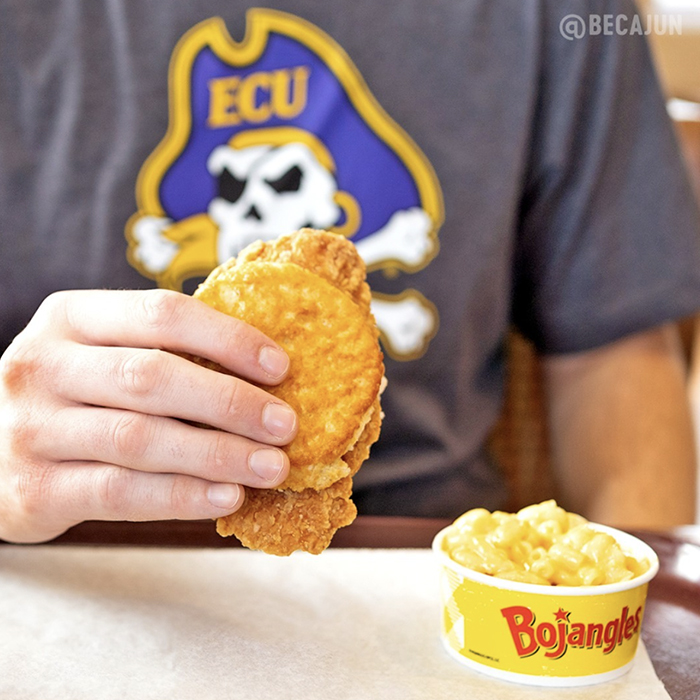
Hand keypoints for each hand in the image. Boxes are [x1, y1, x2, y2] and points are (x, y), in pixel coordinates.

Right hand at [0, 289, 296, 542]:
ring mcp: (31, 427)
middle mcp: (44, 365)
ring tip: (272, 466)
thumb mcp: (103, 356)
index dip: (228, 339)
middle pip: (153, 377)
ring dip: (217, 453)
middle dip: (231, 403)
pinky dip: (182, 496)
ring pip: (140, 438)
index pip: (161, 314)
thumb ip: (165, 354)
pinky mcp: (32, 488)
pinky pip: (120, 492)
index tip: (281, 367)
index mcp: (71, 317)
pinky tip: (227, 496)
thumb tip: (268, 376)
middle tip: (286, 426)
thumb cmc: (75, 396)